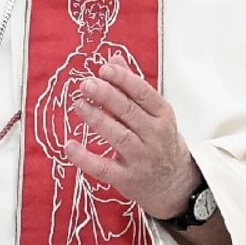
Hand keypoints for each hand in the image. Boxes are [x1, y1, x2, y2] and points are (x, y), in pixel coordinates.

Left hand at [68, 53, 199, 219]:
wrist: (176, 186)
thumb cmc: (160, 142)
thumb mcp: (155, 114)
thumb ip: (133, 87)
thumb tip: (114, 59)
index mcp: (163, 116)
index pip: (144, 94)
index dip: (124, 80)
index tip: (104, 69)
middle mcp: (155, 136)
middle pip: (130, 113)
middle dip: (107, 96)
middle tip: (86, 84)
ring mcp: (142, 159)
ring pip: (118, 136)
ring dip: (97, 119)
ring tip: (78, 104)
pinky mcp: (127, 179)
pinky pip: (103, 168)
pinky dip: (85, 157)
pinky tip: (69, 145)